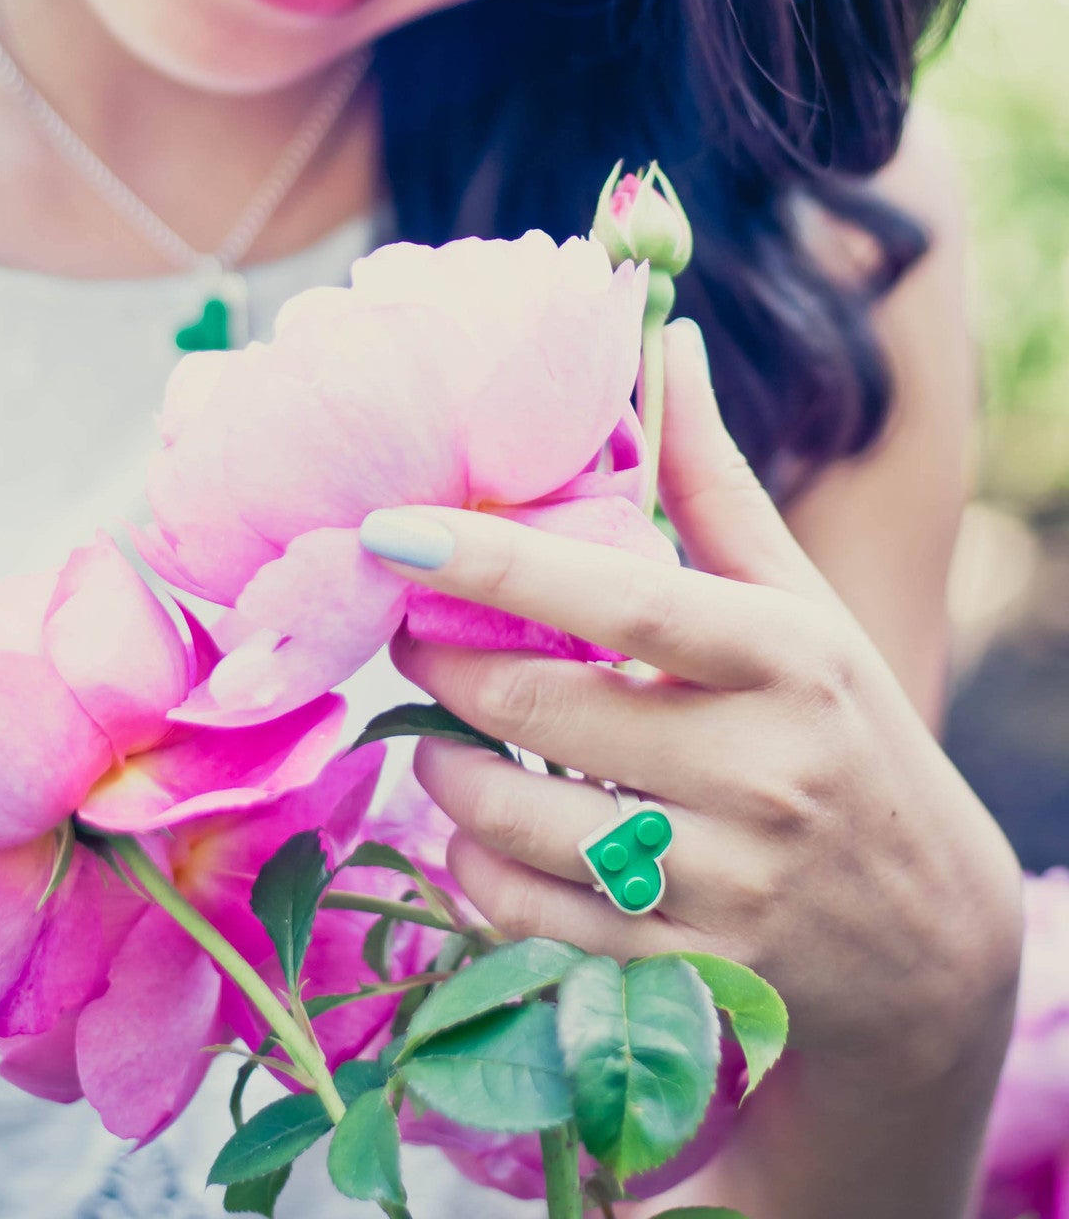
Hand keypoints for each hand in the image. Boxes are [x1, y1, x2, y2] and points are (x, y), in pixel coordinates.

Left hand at [370, 321, 1021, 1085]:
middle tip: (406, 632)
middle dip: (439, 665)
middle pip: (541, 709)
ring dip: (447, 772)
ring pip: (518, 823)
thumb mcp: (800, 611)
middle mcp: (764, 772)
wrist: (929, 945)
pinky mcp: (688, 976)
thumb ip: (716, 487)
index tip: (390, 528)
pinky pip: (530, 917)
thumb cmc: (845, 739)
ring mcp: (727, 885)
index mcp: (789, 659)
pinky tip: (482, 833)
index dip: (497, 561)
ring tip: (442, 736)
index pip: (623, 598)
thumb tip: (662, 342)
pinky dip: (477, 868)